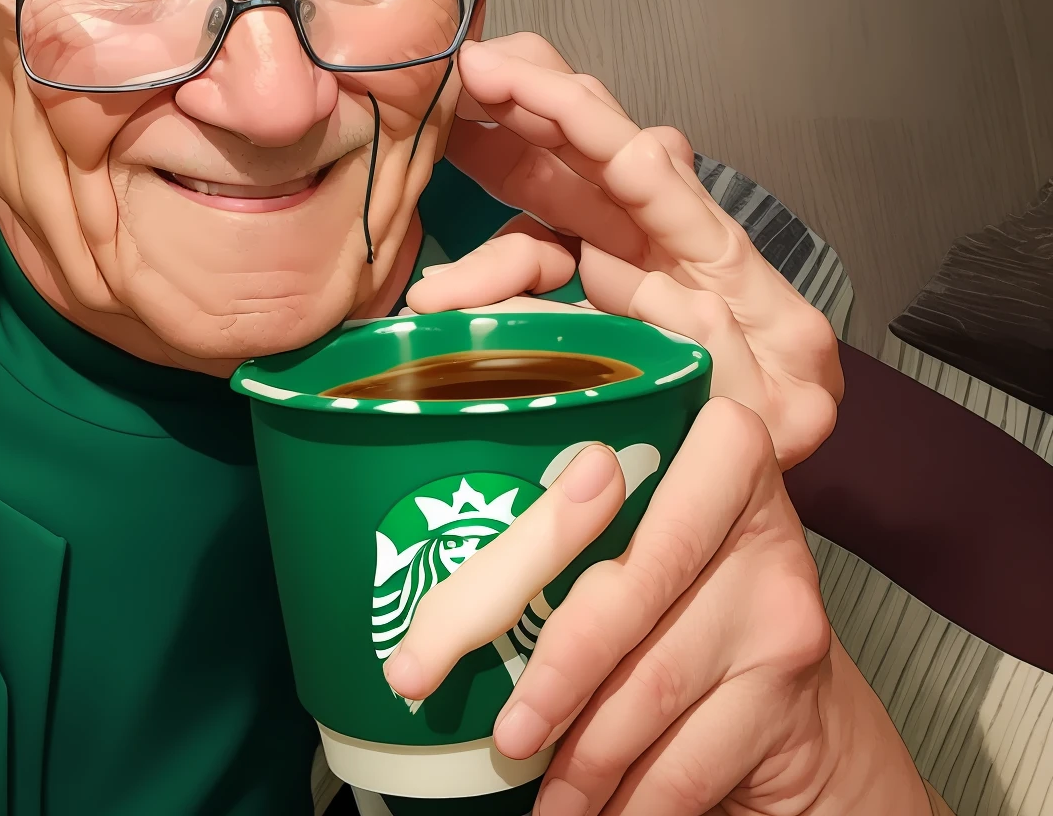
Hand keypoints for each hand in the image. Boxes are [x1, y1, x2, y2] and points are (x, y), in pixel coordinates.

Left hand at [383, 399, 931, 815]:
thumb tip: (420, 570)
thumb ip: (564, 522)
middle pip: (628, 588)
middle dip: (552, 672)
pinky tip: (597, 812)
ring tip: (541, 798)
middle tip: (502, 733)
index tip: (488, 582)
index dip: (538, 537)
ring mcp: (778, 599)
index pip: (605, 479)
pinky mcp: (791, 687)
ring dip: (583, 756)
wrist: (800, 695)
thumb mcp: (640, 536)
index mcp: (701, 442)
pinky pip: (691, 756)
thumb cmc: (687, 599)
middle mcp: (750, 510)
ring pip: (653, 683)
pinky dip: (633, 799)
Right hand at [410, 34, 840, 468]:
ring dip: (494, 173)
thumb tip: (643, 286)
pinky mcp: (598, 292)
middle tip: (459, 75)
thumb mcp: (781, 413)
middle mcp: (675, 239)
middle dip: (524, 101)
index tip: (504, 77)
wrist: (772, 487)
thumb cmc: (785, 444)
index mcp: (726, 259)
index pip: (640, 162)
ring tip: (439, 179)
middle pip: (591, 146)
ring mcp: (632, 259)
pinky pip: (534, 256)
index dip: (569, 113)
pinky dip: (488, 265)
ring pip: (553, 191)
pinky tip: (447, 294)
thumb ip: (727, 354)